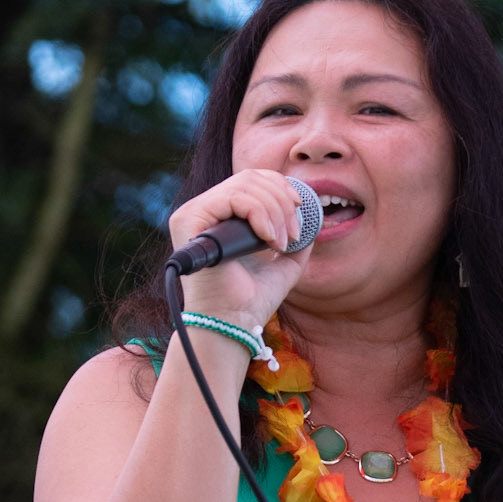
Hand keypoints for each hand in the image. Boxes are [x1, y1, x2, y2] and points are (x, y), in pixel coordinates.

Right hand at [169, 170, 314, 327]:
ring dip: (275, 212)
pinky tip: (270, 240)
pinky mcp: (189, 220)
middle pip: (250, 178)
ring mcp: (192, 214)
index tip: (300, 209)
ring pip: (245, 185)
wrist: (234, 323)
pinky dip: (260, 215)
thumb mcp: (284, 262)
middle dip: (282, 201)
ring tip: (282, 243)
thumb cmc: (253, 300)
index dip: (280, 186)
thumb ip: (296, 238)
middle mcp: (202, 211)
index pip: (250, 179)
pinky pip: (234, 198)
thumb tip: (312, 217)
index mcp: (220, 217)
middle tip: (294, 235)